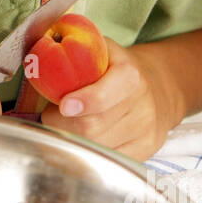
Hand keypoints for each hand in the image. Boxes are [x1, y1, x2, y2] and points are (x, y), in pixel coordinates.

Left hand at [23, 37, 183, 160]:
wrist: (159, 87)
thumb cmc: (116, 68)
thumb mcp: (101, 49)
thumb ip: (75, 47)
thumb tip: (42, 43)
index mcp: (129, 76)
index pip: (105, 95)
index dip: (85, 102)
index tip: (64, 105)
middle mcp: (142, 105)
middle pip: (92, 127)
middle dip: (62, 123)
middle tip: (54, 113)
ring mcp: (145, 131)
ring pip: (96, 146)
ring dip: (72, 137)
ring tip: (68, 123)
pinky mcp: (145, 151)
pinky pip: (106, 159)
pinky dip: (87, 151)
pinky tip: (83, 138)